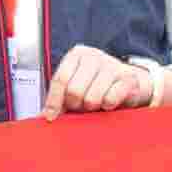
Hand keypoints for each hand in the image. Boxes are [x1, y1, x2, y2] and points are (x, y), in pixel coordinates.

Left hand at [45, 47, 160, 113]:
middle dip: (76, 105)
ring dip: (93, 107)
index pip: (60, 79)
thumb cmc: (97, 85)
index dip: (54, 101)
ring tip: (96, 103)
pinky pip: (110, 100)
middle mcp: (94, 56)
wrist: (129, 82)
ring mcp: (112, 65)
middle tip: (81, 106)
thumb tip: (43, 116)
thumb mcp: (76, 86)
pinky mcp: (128, 78)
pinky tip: (109, 102)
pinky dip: (108, 106)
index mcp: (77, 55)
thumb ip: (59, 98)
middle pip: (74, 90)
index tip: (51, 117)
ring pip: (92, 98)